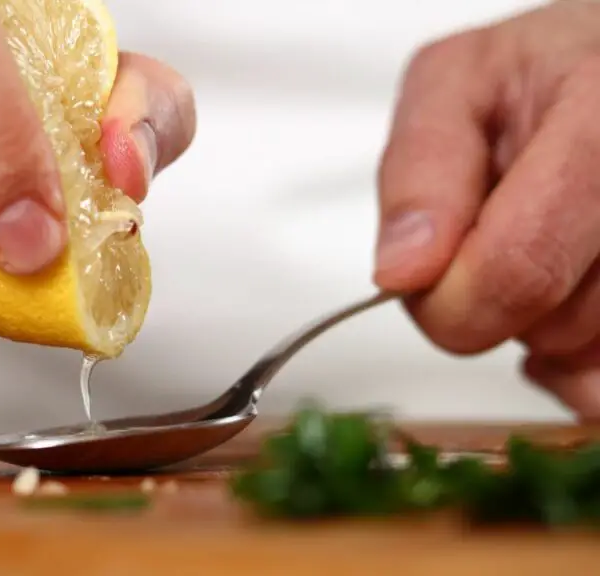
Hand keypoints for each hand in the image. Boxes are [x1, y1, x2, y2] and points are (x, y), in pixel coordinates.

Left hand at [374, 0, 599, 418]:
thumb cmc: (540, 74)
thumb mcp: (454, 84)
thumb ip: (422, 172)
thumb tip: (403, 272)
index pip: (517, 265)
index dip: (453, 300)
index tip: (427, 282)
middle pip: (558, 323)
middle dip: (497, 307)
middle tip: (499, 240)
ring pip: (590, 353)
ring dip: (547, 330)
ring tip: (549, 252)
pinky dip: (579, 366)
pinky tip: (572, 300)